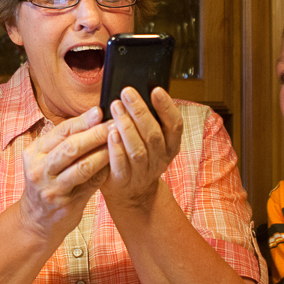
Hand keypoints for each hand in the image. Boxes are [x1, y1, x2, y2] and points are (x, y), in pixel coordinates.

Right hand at [19, 106, 110, 243]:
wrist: (36, 220)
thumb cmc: (46, 183)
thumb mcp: (45, 160)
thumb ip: (63, 142)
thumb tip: (94, 117)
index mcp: (33, 153)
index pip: (61, 131)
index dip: (82, 120)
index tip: (100, 111)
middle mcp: (39, 170)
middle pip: (72, 147)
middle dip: (96, 134)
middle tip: (115, 124)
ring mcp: (52, 189)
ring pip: (83, 166)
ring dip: (104, 152)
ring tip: (119, 142)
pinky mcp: (66, 204)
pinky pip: (91, 184)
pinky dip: (104, 172)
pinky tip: (115, 163)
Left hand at [101, 87, 182, 208]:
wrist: (132, 193)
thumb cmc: (138, 156)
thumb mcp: (150, 138)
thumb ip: (146, 120)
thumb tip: (135, 92)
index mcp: (170, 145)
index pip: (174, 124)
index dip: (167, 107)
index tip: (156, 90)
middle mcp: (160, 158)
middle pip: (153, 134)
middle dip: (140, 111)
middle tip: (127, 92)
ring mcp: (143, 172)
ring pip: (138, 149)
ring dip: (127, 127)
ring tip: (116, 107)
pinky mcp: (124, 181)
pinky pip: (121, 165)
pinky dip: (116, 149)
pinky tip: (110, 134)